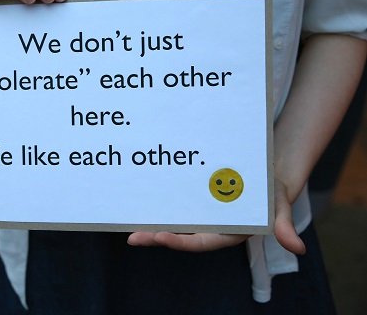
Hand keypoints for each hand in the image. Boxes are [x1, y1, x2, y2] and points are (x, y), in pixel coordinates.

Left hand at [127, 177, 305, 253]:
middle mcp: (209, 226)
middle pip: (179, 234)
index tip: (159, 237)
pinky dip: (159, 205)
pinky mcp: (193, 200)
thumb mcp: (279, 208)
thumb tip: (297, 247)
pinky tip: (141, 202)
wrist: (265, 176)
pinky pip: (174, 204)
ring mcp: (200, 214)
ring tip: (127, 222)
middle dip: (155, 236)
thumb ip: (282, 226)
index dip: (179, 242)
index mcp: (226, 233)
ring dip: (151, 222)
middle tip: (132, 237)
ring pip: (173, 220)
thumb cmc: (272, 195)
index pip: (199, 243)